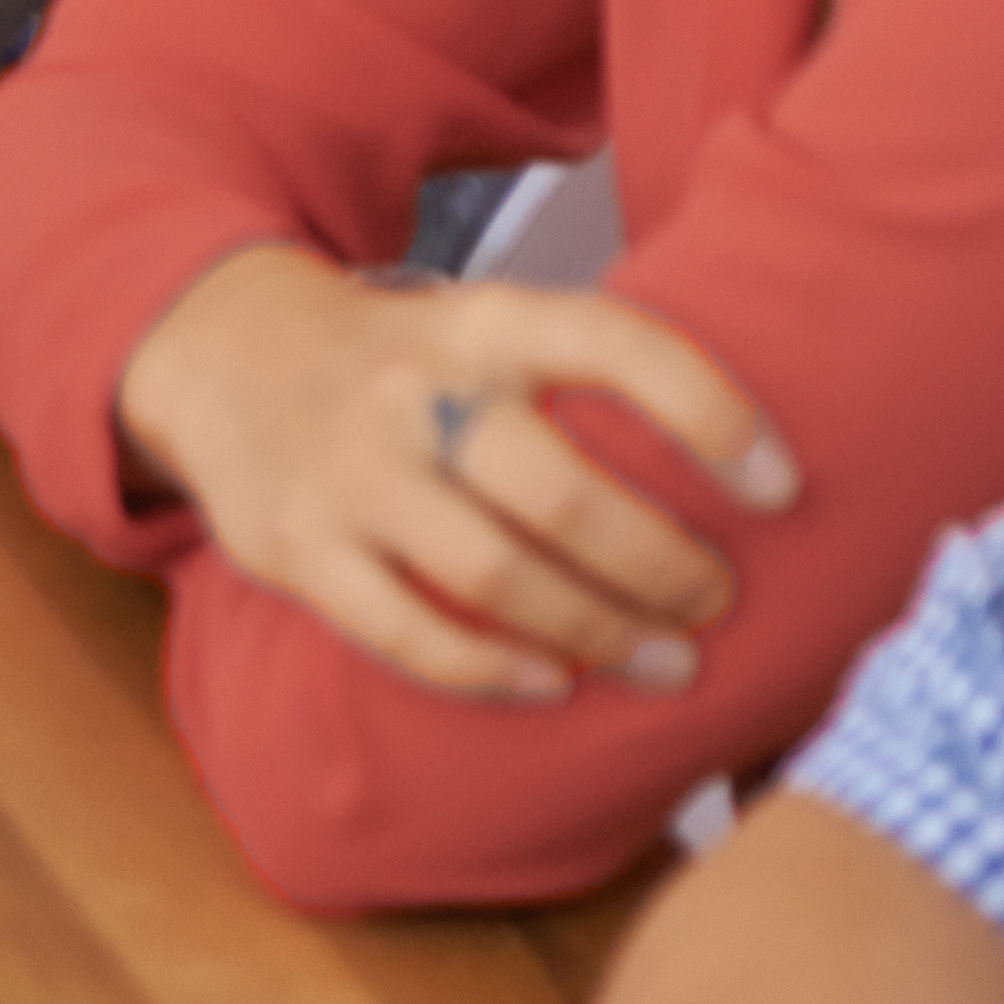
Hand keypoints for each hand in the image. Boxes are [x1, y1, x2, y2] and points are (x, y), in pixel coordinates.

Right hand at [116, 252, 803, 702]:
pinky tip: (555, 683)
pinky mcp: (298, 547)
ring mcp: (350, 471)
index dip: (712, 411)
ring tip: (668, 664)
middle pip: (561, 491)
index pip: (615, 342)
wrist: (219, 350)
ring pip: (495, 575)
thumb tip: (748, 475)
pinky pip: (409, 634)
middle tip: (717, 602)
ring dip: (600, 633)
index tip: (785, 485)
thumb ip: (580, 379)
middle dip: (662, 565)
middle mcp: (414, 389)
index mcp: (480, 320)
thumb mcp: (482, 326)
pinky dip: (496, 673)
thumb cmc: (400, 360)